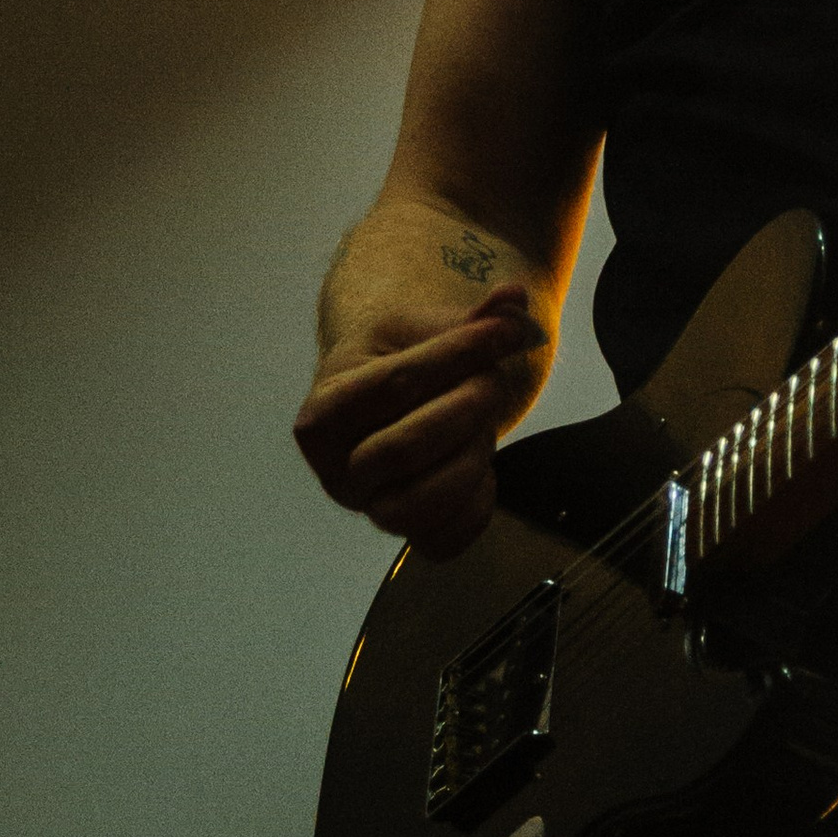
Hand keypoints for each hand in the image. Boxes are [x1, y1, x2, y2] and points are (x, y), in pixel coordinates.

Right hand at [293, 282, 544, 554]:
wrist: (392, 400)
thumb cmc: (402, 359)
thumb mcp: (423, 327)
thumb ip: (471, 317)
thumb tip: (514, 296)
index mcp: (323, 411)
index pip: (393, 385)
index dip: (457, 355)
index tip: (506, 331)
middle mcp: (335, 470)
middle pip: (402, 449)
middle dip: (465, 409)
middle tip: (493, 380)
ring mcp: (368, 510)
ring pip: (420, 503)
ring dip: (471, 458)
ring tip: (484, 425)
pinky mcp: (406, 536)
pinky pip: (445, 540)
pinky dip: (478, 505)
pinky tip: (482, 466)